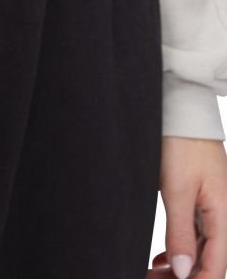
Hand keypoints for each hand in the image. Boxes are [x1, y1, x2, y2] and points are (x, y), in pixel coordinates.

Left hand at [149, 137, 226, 276]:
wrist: (183, 113)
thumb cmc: (182, 144)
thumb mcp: (176, 189)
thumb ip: (181, 231)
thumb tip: (183, 271)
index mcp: (224, 216)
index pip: (216, 266)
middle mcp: (224, 216)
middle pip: (210, 260)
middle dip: (186, 276)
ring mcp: (214, 209)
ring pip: (203, 249)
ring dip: (182, 265)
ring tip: (156, 273)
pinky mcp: (203, 200)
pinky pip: (197, 234)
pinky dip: (181, 248)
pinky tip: (165, 258)